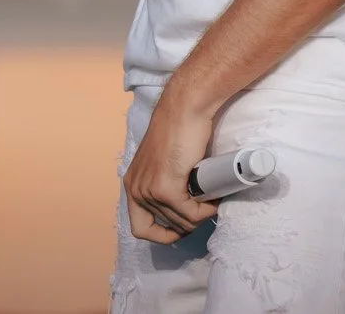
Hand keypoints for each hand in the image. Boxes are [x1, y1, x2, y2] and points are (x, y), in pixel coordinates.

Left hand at [122, 93, 218, 244]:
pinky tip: (212, 200)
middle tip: (203, 207)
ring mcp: (150, 190)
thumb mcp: (161, 162)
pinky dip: (204, 211)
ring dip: (199, 215)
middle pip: (166, 226)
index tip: (181, 227)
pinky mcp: (166, 187)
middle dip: (188, 222)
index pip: (140, 228)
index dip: (162, 235)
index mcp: (132, 184)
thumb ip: (163, 181)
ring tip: (211, 199)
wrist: (184, 110)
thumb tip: (181, 207)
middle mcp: (136, 189)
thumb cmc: (178, 130)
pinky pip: (189, 213)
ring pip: (180, 221)